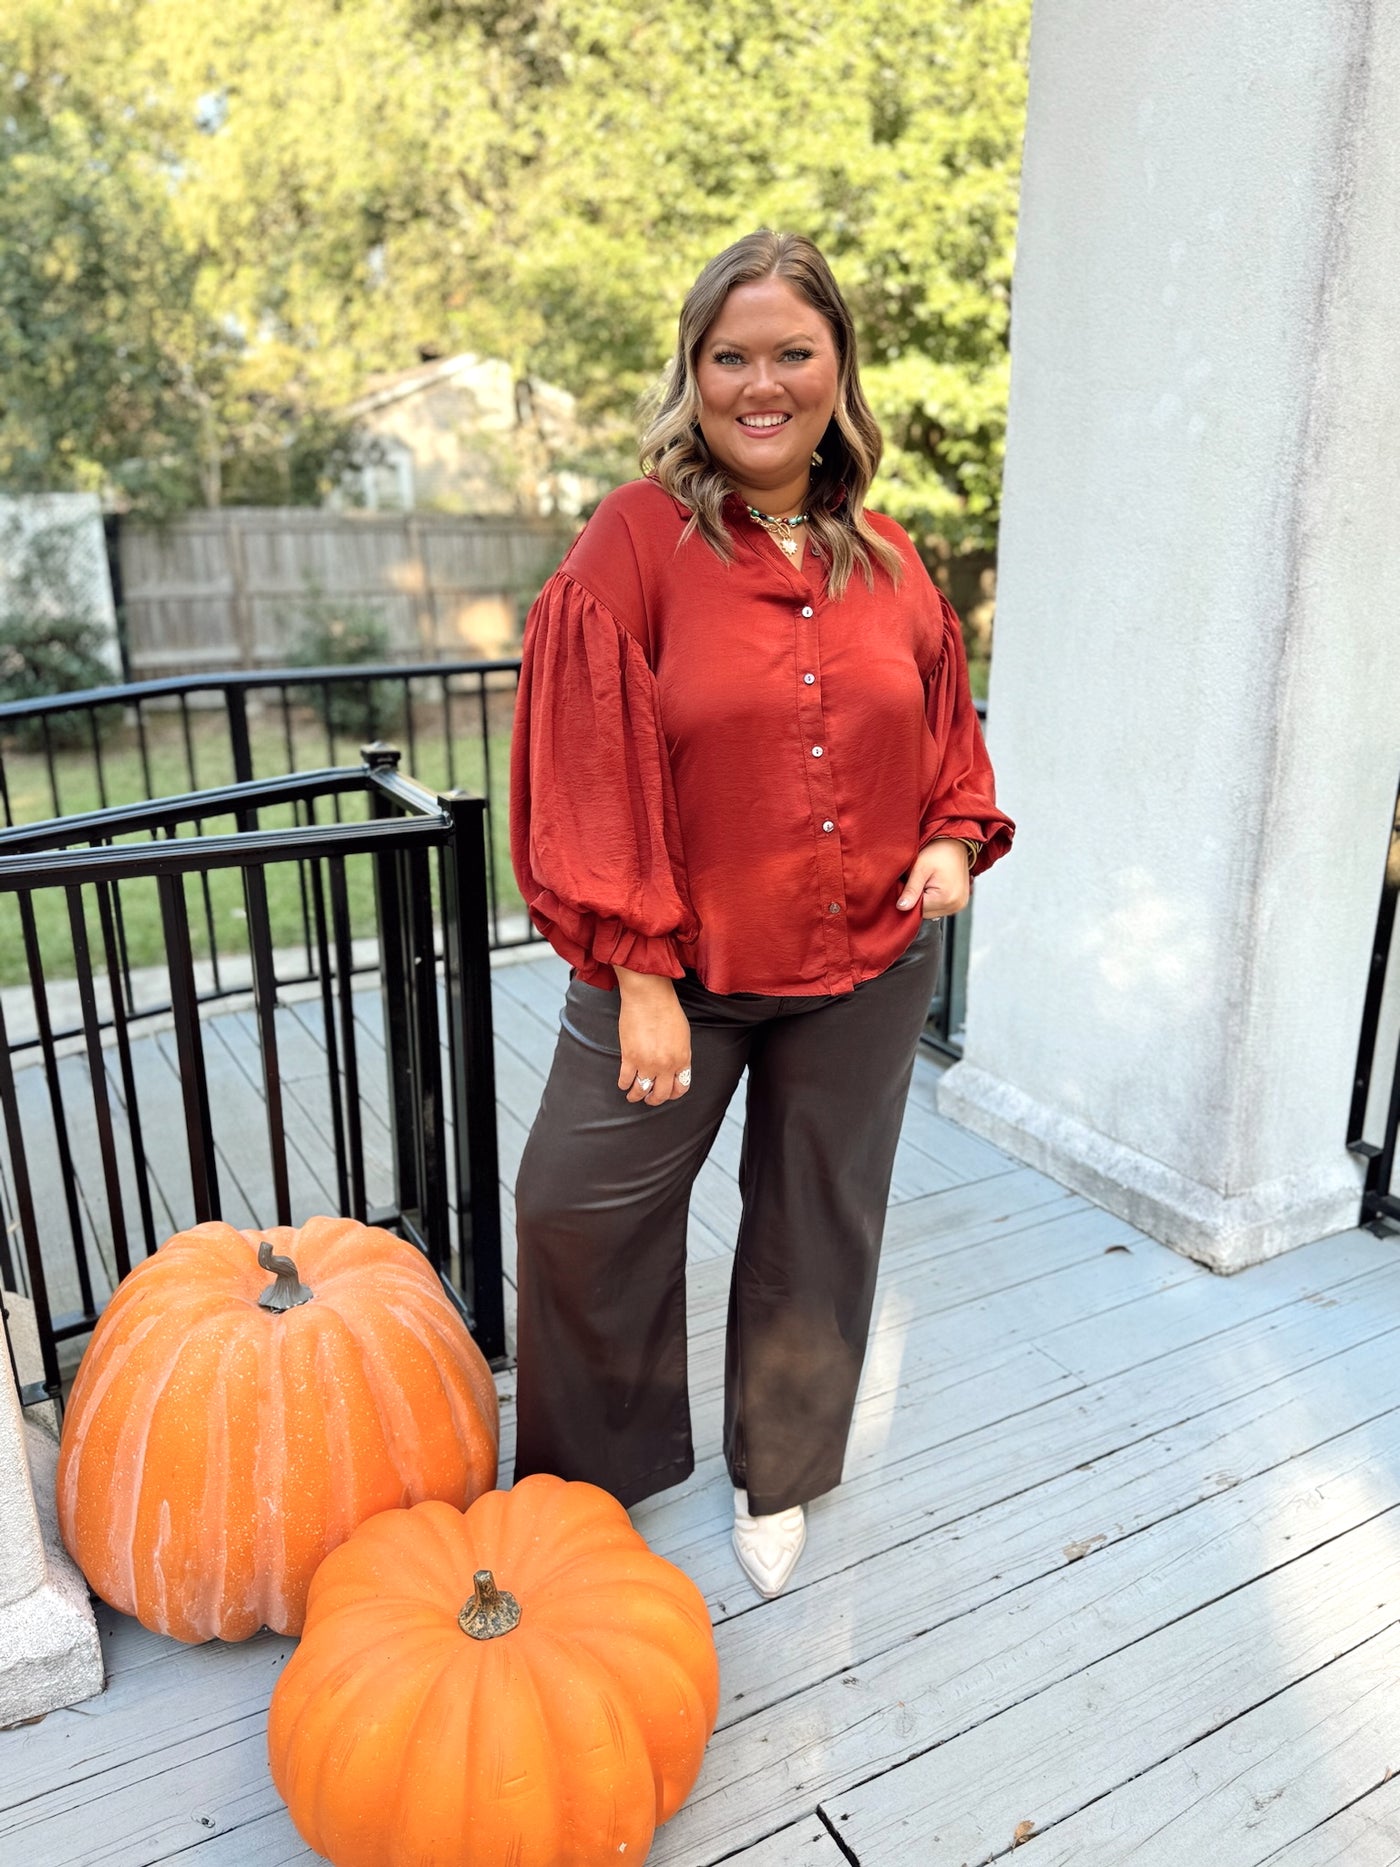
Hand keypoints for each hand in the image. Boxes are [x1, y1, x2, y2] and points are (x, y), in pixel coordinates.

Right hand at [613, 968, 692, 1103]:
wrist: (649, 997)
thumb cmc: (667, 1010)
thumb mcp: (683, 1036)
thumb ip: (680, 1054)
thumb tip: (674, 1066)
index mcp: (682, 1059)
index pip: (681, 1087)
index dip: (673, 1094)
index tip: (667, 1093)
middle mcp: (666, 1066)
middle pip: (661, 1094)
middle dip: (654, 1100)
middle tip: (649, 1099)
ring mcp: (647, 1063)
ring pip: (641, 1091)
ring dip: (636, 1096)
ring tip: (633, 1095)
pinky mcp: (629, 1057)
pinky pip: (625, 1079)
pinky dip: (624, 1084)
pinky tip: (623, 1083)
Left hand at [895, 839, 971, 918]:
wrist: (955, 843)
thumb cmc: (938, 852)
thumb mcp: (920, 868)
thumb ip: (911, 890)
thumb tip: (901, 907)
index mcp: (946, 899)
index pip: (917, 910)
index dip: (908, 898)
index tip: (907, 884)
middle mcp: (956, 905)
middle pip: (925, 912)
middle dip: (917, 899)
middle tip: (917, 880)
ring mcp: (959, 905)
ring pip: (932, 910)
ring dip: (925, 899)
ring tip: (927, 881)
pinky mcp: (959, 902)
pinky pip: (940, 907)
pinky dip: (934, 898)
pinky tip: (933, 885)